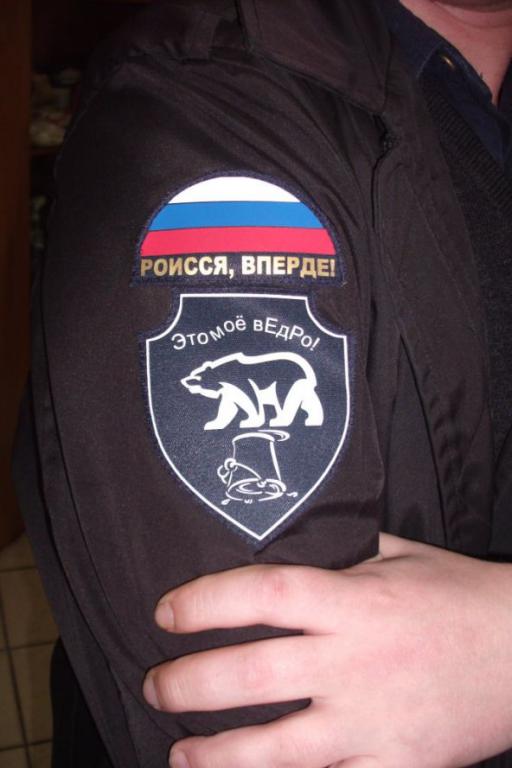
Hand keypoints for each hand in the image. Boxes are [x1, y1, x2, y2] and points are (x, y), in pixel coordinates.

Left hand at [143, 535, 511, 767]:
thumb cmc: (458, 596)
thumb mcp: (400, 554)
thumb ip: (341, 551)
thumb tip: (288, 541)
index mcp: (355, 601)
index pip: (262, 595)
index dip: (204, 602)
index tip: (165, 611)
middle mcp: (356, 662)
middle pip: (251, 677)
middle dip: (188, 685)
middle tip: (156, 685)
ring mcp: (374, 721)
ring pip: (276, 749)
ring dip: (215, 754)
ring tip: (180, 750)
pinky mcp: (396, 766)